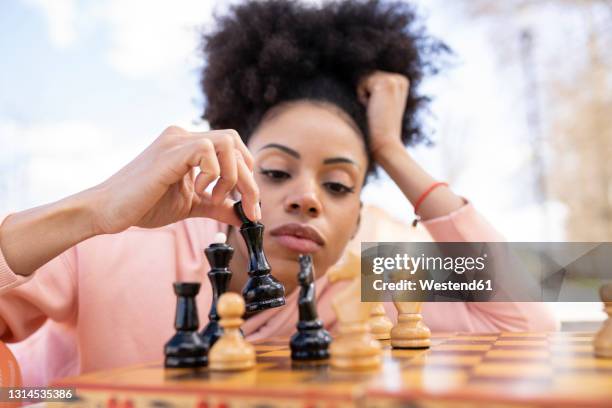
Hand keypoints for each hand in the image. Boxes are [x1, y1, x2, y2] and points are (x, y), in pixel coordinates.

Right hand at [90, 126, 259, 233]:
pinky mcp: (169, 151)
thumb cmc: (144, 205)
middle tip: (250, 209)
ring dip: (232, 175)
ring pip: (228, 142)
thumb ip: (219, 205)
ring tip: (214, 196)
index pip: (234, 150)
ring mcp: (176, 140)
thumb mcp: (192, 205)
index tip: (251, 208)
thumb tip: (246, 216)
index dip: (248, 177)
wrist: (108, 211)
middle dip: (249, 181)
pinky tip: (198, 191)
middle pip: (236, 144)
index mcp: (189, 145)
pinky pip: (207, 150)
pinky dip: (213, 174)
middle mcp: (184, 136)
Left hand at [357, 71, 408, 159]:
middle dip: (366, 94)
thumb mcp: (380, 105)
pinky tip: (372, 109)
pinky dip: (361, 97)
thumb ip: (375, 90)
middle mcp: (401, 79)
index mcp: (402, 82)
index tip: (380, 110)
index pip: (372, 77)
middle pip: (367, 75)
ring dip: (363, 96)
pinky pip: (361, 83)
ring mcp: (395, 80)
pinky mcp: (387, 83)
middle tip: (377, 112)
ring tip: (375, 111)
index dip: (369, 95)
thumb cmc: (378, 128)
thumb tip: (355, 76)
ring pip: (364, 79)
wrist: (385, 143)